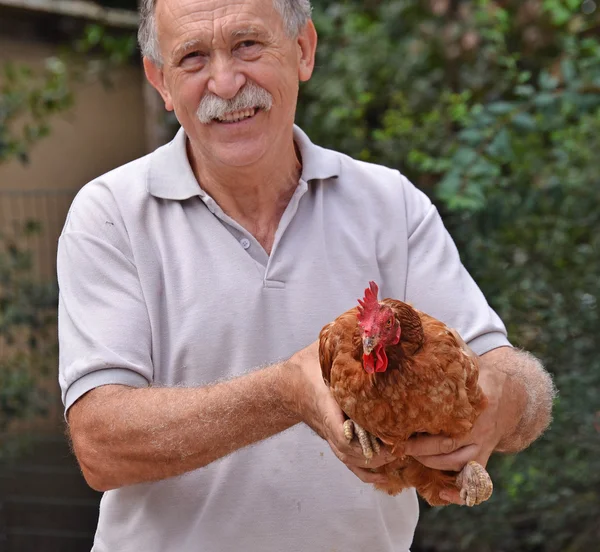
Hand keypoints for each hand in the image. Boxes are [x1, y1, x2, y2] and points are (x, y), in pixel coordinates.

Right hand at [288, 341, 396, 484]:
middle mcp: (333, 429)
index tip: (392, 436)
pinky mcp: (339, 443)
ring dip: (382, 463)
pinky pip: (354, 466)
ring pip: (358, 463)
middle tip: (410, 441)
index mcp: (328, 408)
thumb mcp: (323, 350)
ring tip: (405, 452)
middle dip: (385, 453)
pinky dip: (371, 472)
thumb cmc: (308, 367)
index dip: (370, 443)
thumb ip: (343, 341)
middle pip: (358, 456)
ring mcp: (335, 439)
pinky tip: (389, 473)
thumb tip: (372, 325)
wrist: (289, 386)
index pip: (346, 436)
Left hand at [400, 352, 512, 504]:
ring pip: (456, 466)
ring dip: (430, 464)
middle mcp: (479, 430)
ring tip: (408, 455)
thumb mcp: (466, 359)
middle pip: (447, 449)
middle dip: (420, 450)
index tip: (398, 429)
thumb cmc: (480, 375)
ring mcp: (483, 447)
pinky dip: (459, 493)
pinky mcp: (484, 458)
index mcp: (474, 407)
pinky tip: (441, 496)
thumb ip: (449, 346)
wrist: (512, 395)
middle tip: (396, 444)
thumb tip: (419, 325)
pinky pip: (473, 482)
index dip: (422, 434)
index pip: (447, 425)